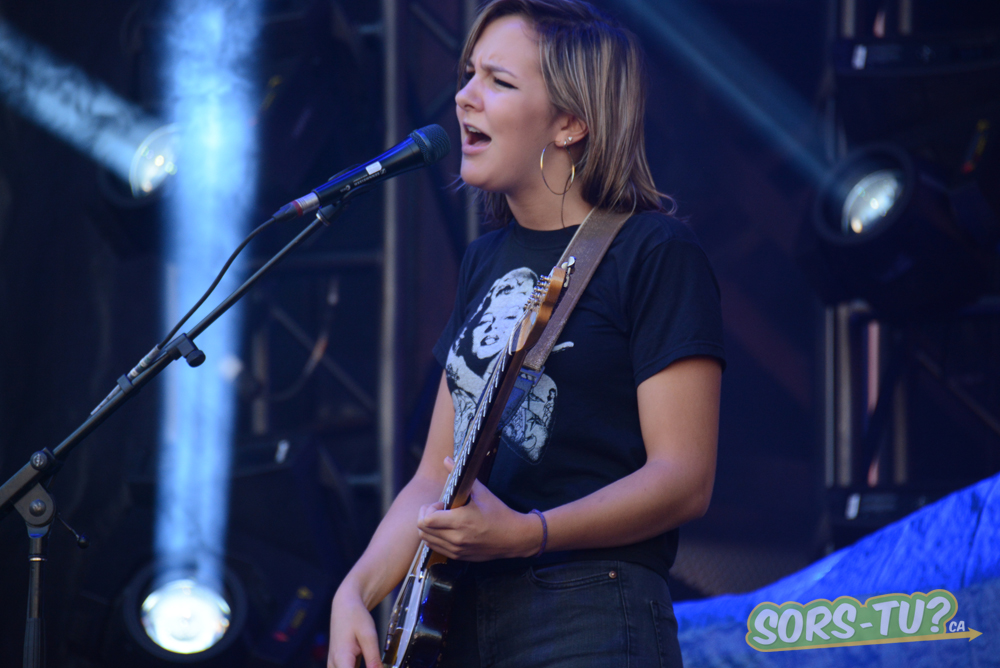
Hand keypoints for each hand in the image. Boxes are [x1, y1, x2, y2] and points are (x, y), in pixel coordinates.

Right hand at [328, 582, 381, 667]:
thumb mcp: (369, 635)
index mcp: (341, 658)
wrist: (344, 606)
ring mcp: (334, 666)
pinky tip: (371, 665)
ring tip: (374, 663)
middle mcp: (334, 665)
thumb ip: (374, 658)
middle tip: (376, 664)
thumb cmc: (355, 617)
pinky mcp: (338, 666)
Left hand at [416, 457, 542, 560]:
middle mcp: (456, 538)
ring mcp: (456, 550)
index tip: (442, 503)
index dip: (429, 508)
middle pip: (422, 530)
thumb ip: (460, 476)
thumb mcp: (481, 491)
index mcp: (460, 521)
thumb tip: (447, 459)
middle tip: (440, 510)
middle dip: (426, 516)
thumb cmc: (498, 513)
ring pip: (427, 540)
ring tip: (443, 519)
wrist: (514, 537)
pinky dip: (435, 537)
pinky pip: (435, 548)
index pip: (426, 519)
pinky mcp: (458, 557)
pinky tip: (446, 529)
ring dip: (429, 528)